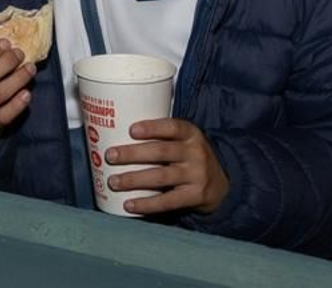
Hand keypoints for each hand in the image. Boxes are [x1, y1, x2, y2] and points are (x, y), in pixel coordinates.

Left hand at [104, 117, 228, 215]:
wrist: (221, 184)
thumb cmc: (188, 156)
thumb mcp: (183, 141)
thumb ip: (160, 137)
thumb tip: (114, 133)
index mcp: (190, 134)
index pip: (172, 127)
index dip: (152, 128)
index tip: (131, 130)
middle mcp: (196, 153)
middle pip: (161, 152)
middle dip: (133, 154)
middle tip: (110, 156)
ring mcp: (197, 176)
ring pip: (161, 177)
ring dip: (134, 179)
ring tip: (113, 182)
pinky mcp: (195, 196)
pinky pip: (168, 201)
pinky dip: (147, 204)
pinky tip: (129, 204)